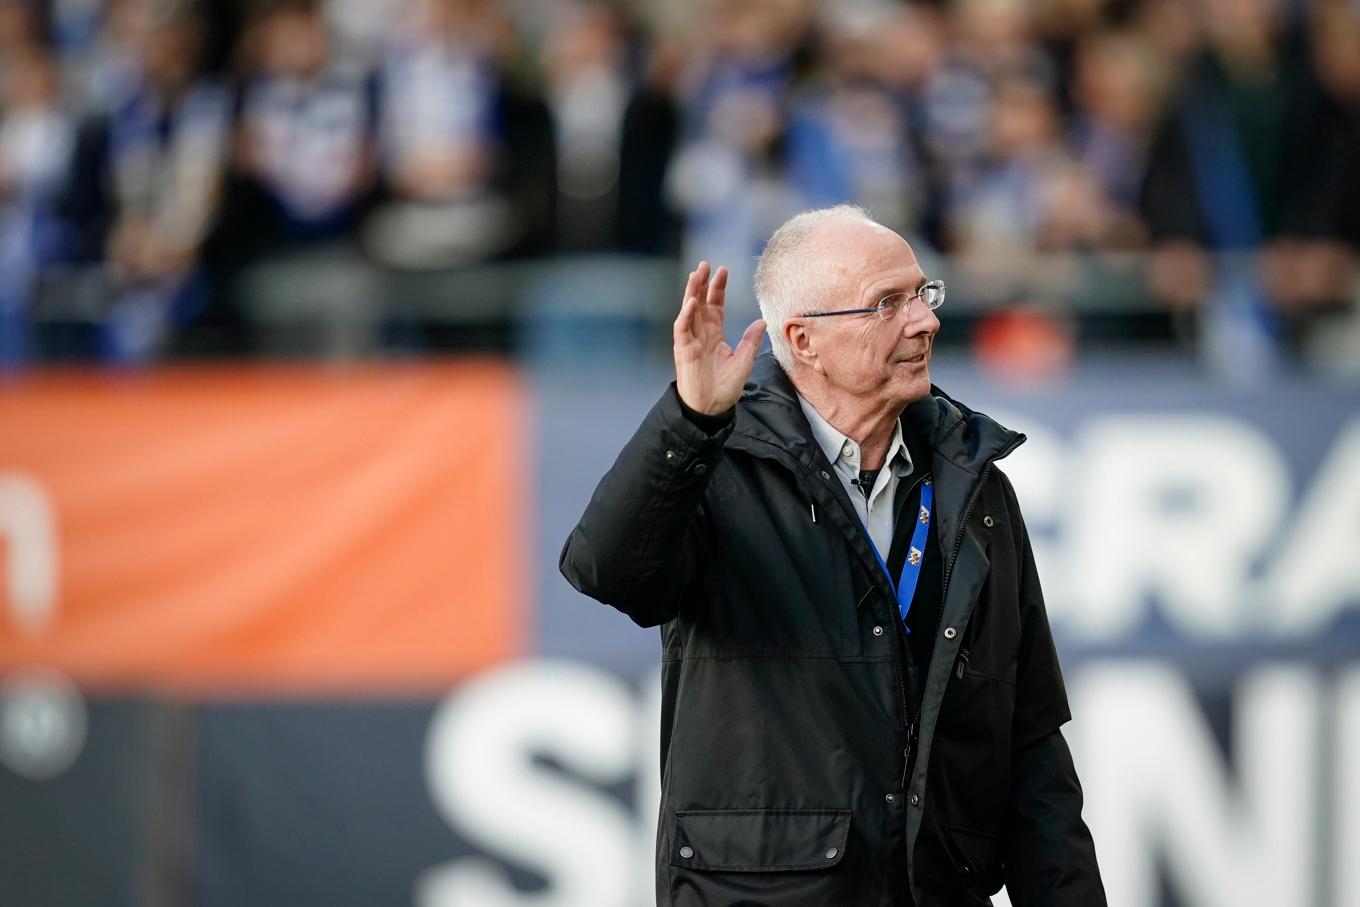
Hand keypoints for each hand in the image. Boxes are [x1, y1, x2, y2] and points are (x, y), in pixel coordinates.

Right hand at [673, 261, 765, 415]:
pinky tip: (691, 302)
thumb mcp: (744, 362)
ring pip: (689, 310)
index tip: (723, 270)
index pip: (715, 305)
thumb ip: (751, 341)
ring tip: (696, 274)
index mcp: (715, 334)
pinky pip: (682, 329)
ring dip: (691, 292)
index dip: (718, 288)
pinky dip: (685, 315)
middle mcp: (701, 334)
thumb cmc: (725, 388)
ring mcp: (691, 340)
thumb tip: (763, 322)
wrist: (711, 409)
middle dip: (702, 283)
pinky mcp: (683, 350)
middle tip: (706, 264)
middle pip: (700, 302)